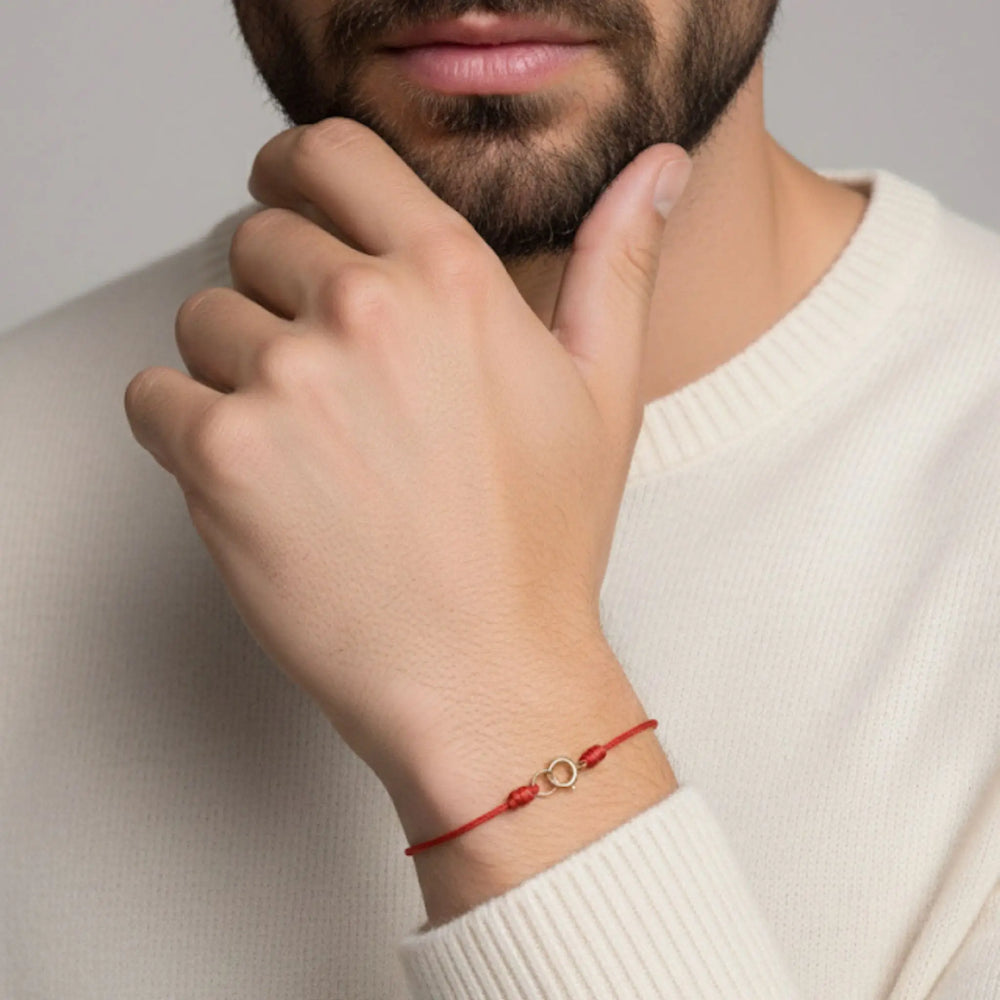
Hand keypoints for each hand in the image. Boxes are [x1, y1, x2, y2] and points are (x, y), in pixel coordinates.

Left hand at [123, 118, 690, 799]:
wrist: (485, 675)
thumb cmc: (541, 545)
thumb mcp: (604, 393)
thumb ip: (616, 264)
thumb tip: (659, 171)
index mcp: (451, 276)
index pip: (328, 153)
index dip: (297, 174)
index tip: (291, 206)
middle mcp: (365, 308)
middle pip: (255, 240)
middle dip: (275, 295)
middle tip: (327, 382)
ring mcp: (289, 380)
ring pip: (202, 322)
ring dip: (233, 372)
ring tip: (306, 450)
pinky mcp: (222, 456)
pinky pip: (153, 397)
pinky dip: (184, 431)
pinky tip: (258, 481)